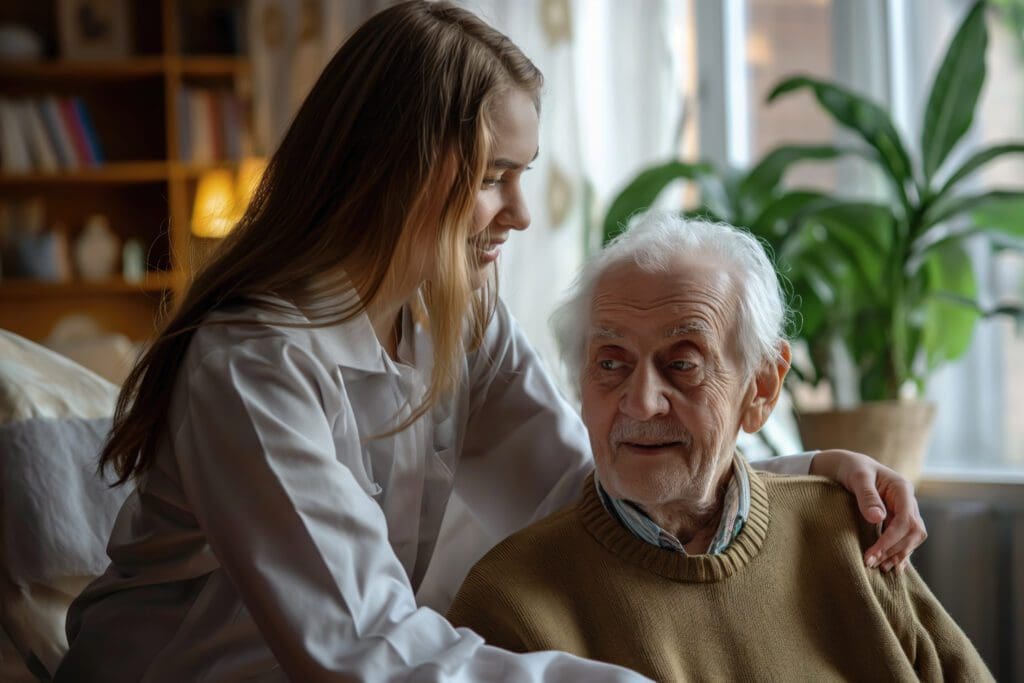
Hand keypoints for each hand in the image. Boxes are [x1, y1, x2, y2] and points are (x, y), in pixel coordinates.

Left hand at [810, 449, 926, 571]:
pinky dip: (898, 553)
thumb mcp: (857, 477)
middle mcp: (908, 502)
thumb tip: (878, 518)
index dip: (891, 539)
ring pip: (912, 538)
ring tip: (878, 567)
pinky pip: (905, 539)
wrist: (848, 465)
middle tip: (872, 563)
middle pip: (914, 532)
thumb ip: (867, 495)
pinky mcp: (897, 520)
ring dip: (898, 554)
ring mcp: (904, 511)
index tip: (873, 553)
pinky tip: (890, 565)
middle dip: (895, 550)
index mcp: (903, 489)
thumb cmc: (852, 468)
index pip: (906, 520)